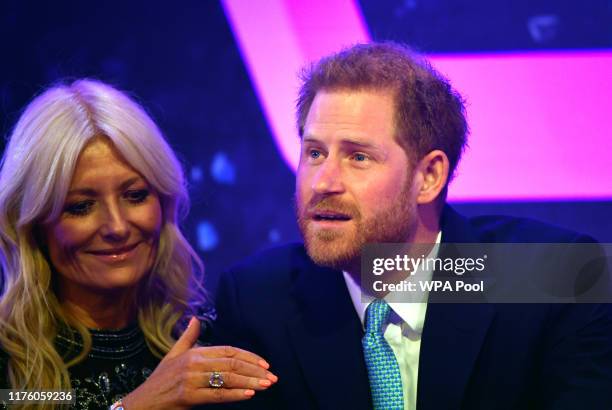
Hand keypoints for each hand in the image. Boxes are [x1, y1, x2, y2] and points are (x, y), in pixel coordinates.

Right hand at [121, 317, 277, 408]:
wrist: (142, 403)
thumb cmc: (160, 380)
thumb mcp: (172, 355)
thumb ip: (187, 337)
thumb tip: (194, 319)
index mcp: (194, 352)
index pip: (228, 351)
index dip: (249, 356)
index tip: (265, 364)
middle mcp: (194, 363)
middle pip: (232, 364)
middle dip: (255, 371)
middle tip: (272, 377)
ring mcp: (191, 380)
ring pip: (228, 379)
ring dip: (250, 382)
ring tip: (266, 385)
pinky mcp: (189, 396)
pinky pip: (217, 395)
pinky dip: (235, 394)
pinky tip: (249, 394)